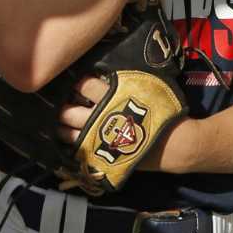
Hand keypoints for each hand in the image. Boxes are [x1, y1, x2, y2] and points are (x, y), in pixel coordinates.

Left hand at [56, 76, 178, 171]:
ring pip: (71, 134)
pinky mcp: (104, 157)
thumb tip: (105, 75)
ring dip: (61, 129)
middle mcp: (102, 118)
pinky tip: (68, 145)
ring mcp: (101, 140)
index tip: (73, 83)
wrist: (175, 144)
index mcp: (112, 98)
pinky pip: (80, 153)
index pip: (85, 86)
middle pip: (71, 112)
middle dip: (62, 109)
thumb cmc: (162, 113)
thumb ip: (123, 82)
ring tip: (58, 125)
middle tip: (58, 105)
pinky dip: (72, 148)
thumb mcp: (146, 88)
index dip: (77, 83)